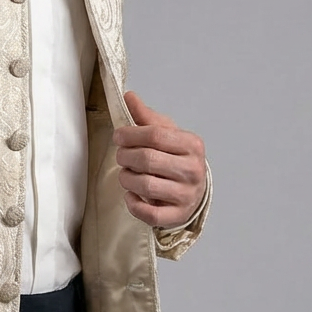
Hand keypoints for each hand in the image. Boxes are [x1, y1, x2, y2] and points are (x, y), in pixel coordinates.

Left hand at [113, 91, 206, 228]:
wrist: (193, 189)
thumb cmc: (175, 158)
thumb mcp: (165, 133)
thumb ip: (145, 116)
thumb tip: (129, 96)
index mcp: (192, 145)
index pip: (155, 135)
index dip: (130, 134)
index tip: (118, 136)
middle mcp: (193, 170)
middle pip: (148, 160)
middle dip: (125, 156)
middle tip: (121, 156)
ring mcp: (187, 195)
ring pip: (146, 186)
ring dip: (127, 179)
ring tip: (126, 174)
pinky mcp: (178, 216)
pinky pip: (149, 214)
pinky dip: (133, 204)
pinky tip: (131, 195)